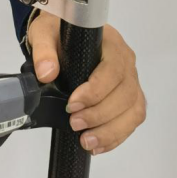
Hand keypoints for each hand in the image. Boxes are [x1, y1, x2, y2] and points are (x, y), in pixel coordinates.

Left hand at [26, 11, 145, 155]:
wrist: (61, 34)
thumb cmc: (57, 32)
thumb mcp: (44, 33)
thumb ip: (43, 51)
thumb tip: (47, 74)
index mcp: (111, 42)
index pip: (113, 69)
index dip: (96, 91)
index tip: (72, 104)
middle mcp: (126, 61)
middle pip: (125, 94)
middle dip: (100, 114)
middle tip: (74, 124)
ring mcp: (131, 79)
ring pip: (133, 110)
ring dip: (111, 130)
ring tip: (86, 141)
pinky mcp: (129, 96)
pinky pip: (132, 119)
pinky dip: (117, 135)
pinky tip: (98, 145)